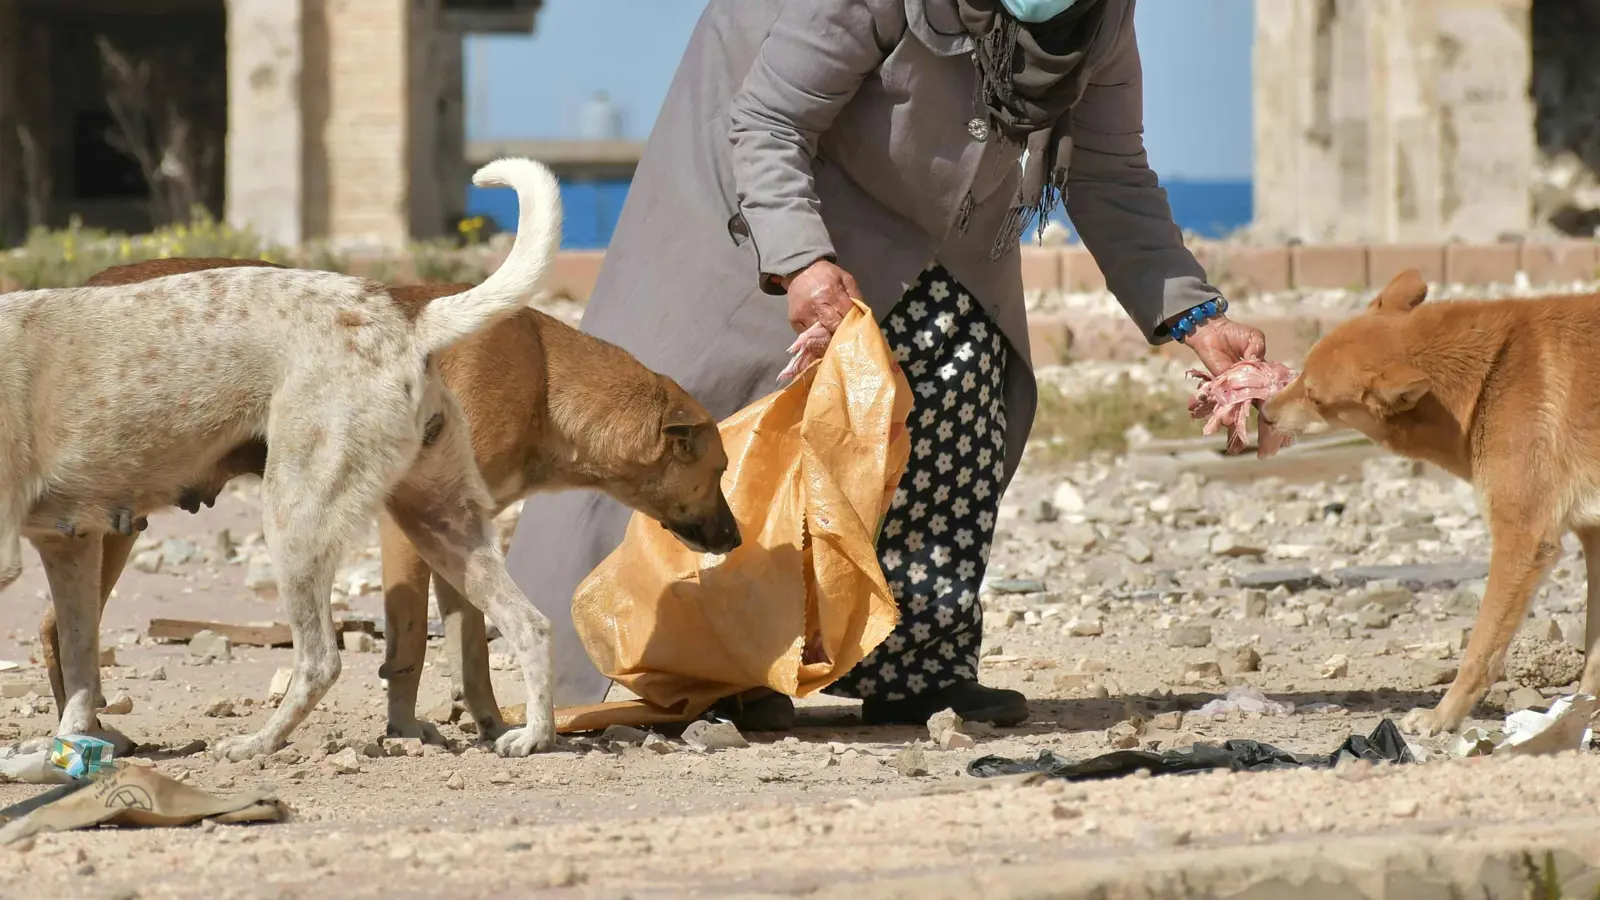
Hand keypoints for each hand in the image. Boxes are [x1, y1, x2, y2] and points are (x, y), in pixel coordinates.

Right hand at [776, 260, 859, 381]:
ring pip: (821, 336)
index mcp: (830, 292)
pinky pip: (808, 336)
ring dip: (830, 339)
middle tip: (849, 338)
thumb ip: (855, 296)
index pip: (846, 315)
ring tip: (837, 340)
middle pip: (833, 328)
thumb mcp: (845, 278)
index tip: (859, 329)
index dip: (854, 323)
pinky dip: (817, 338)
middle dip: (843, 334)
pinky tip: (824, 336)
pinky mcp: (794, 321)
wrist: (800, 271)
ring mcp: (803, 315)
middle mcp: (815, 305)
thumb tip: (863, 315)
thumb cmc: (826, 275)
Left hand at [1182, 313, 1288, 456]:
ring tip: (1249, 443)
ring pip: (1243, 408)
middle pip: (1261, 407)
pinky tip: (1227, 425)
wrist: (1211, 332)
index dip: (1282, 406)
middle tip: (1273, 448)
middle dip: (1267, 428)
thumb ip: (1258, 351)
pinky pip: (1224, 402)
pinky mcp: (1221, 387)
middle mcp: (1252, 385)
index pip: (1275, 393)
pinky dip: (1224, 413)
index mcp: (1265, 375)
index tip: (1290, 425)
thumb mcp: (1254, 338)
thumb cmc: (1235, 334)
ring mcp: (1237, 388)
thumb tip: (1256, 362)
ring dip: (1245, 424)